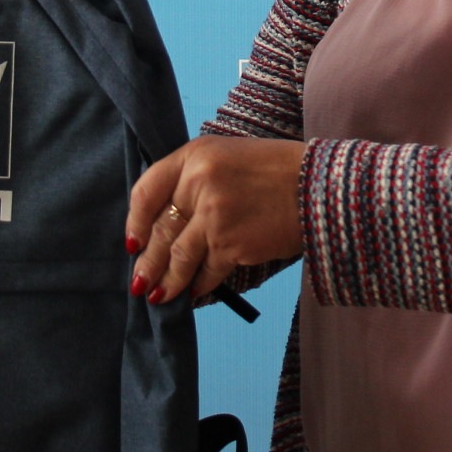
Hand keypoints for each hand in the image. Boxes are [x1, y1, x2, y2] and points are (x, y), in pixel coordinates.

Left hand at [127, 136, 304, 301]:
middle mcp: (198, 183)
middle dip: (147, 262)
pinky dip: (198, 286)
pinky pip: (206, 271)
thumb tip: (165, 221)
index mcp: (194, 156)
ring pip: (179, 256)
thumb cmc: (275, 171)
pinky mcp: (231, 244)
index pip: (146, 191)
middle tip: (139, 281)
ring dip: (167, 280)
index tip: (132, 242)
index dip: (135, 222)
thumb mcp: (226, 156)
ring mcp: (213, 215)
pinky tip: (193, 293)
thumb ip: (193, 180)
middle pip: (160, 230)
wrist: (318, 187)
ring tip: (158, 295)